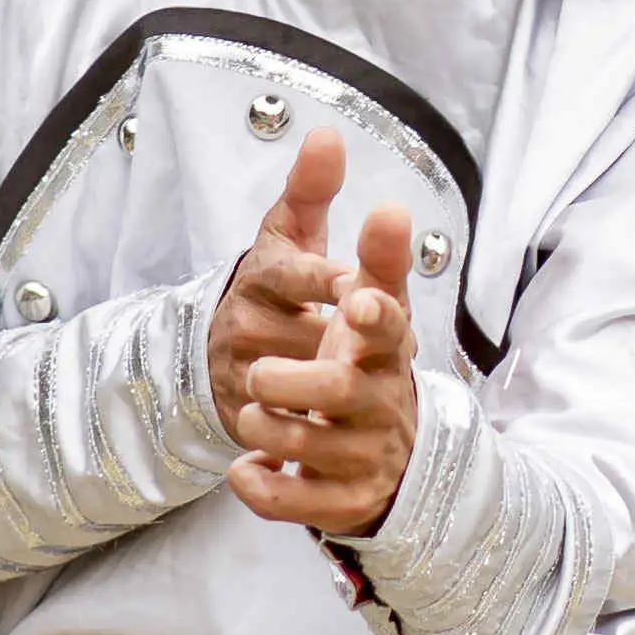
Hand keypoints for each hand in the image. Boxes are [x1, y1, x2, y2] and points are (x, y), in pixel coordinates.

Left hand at [211, 128, 422, 534]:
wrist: (384, 452)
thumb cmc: (354, 353)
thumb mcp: (334, 272)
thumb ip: (321, 208)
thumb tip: (323, 133)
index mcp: (382, 340)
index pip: (387, 320)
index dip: (373, 310)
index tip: (355, 297)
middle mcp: (380, 395)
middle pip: (343, 390)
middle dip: (296, 382)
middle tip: (260, 375)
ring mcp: (366, 453)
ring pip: (309, 447)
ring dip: (268, 430)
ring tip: (252, 414)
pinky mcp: (344, 501)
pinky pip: (295, 502)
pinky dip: (264, 487)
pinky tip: (247, 469)